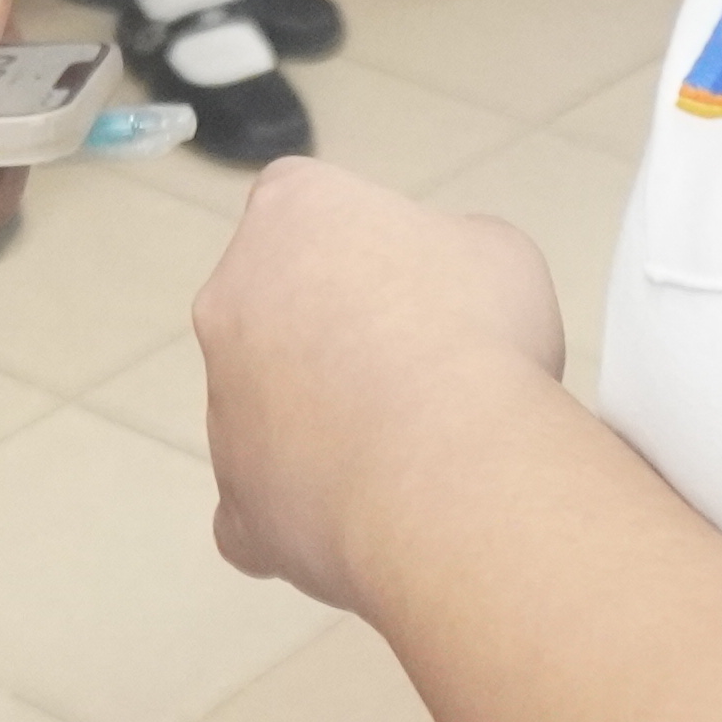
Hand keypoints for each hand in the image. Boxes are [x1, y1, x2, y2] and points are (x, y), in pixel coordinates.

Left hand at [199, 157, 572, 609]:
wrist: (450, 470)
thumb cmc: (480, 338)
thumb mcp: (499, 251)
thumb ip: (451, 252)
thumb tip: (442, 287)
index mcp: (291, 212)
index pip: (306, 204)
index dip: (367, 245)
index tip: (418, 283)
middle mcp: (231, 299)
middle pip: (276, 309)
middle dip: (336, 335)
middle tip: (421, 370)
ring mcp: (223, 405)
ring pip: (269, 412)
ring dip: (325, 426)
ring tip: (413, 456)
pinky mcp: (234, 502)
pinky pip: (258, 505)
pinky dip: (301, 512)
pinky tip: (363, 516)